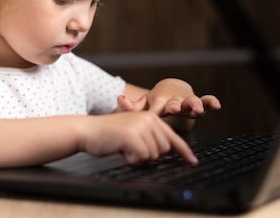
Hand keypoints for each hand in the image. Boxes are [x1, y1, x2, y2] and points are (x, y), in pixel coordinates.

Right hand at [81, 111, 197, 164]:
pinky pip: (142, 157)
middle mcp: (149, 119)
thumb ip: (150, 136)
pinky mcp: (133, 136)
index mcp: (150, 117)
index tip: (192, 161)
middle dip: (150, 155)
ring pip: (153, 155)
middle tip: (132, 149)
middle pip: (164, 149)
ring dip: (139, 157)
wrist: (87, 130)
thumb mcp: (133, 130)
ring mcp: (141, 127)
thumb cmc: (108, 134)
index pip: (172, 137)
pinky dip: (132, 159)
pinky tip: (122, 150)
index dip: (183, 151)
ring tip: (125, 147)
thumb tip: (166, 150)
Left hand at [116, 79, 220, 125]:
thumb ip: (132, 106)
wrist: (171, 89)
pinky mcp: (198, 101)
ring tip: (198, 109)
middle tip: (175, 109)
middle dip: (175, 106)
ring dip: (195, 105)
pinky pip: (206, 100)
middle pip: (175, 103)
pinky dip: (211, 101)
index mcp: (159, 102)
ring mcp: (186, 101)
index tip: (152, 116)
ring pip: (192, 102)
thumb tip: (118, 99)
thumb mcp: (144, 104)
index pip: (155, 108)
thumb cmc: (156, 100)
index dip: (154, 112)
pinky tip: (217, 105)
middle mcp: (174, 101)